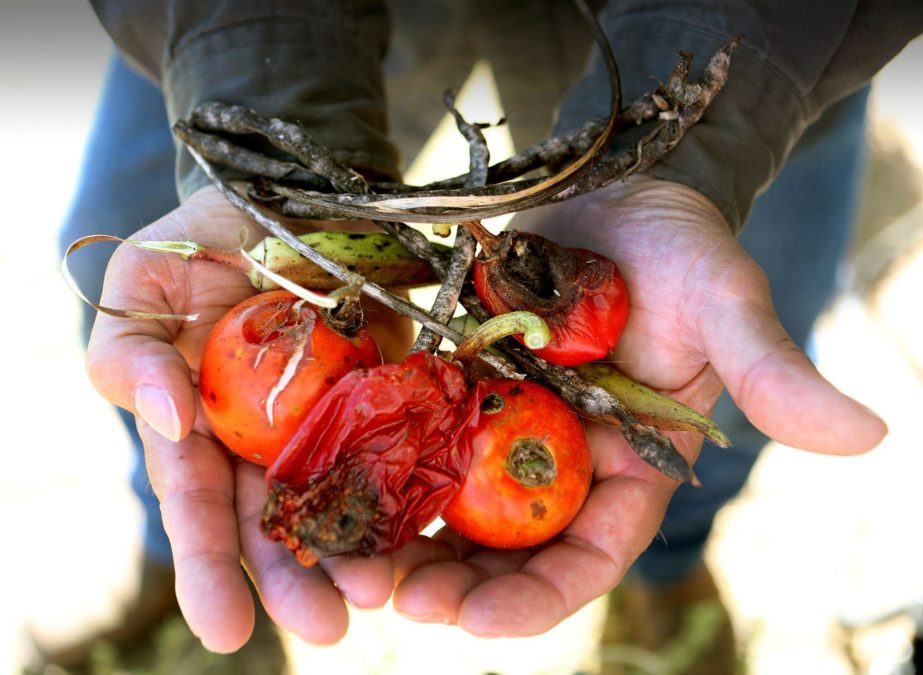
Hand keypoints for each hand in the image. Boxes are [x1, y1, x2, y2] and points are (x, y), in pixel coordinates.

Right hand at [85, 185, 412, 650]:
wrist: (286, 203)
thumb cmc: (199, 244)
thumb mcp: (141, 288)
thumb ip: (130, 356)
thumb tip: (166, 419)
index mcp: (201, 428)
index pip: (199, 506)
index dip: (209, 568)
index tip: (226, 631)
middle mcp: (265, 439)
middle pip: (276, 523)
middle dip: (297, 582)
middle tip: (331, 628)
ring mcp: (329, 420)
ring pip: (340, 497)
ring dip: (358, 550)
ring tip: (381, 594)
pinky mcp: (385, 393)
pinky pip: (397, 445)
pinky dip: (407, 488)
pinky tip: (424, 529)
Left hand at [390, 175, 886, 635]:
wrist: (615, 190)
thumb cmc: (683, 247)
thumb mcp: (727, 303)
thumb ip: (774, 372)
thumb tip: (866, 434)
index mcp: (630, 463)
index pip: (589, 553)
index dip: (540, 597)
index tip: (481, 626)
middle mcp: (559, 455)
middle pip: (505, 544)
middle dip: (454, 583)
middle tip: (395, 601)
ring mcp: (500, 418)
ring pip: (446, 499)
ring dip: (400, 536)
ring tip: (348, 564)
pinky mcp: (455, 376)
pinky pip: (409, 430)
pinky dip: (376, 460)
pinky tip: (335, 481)